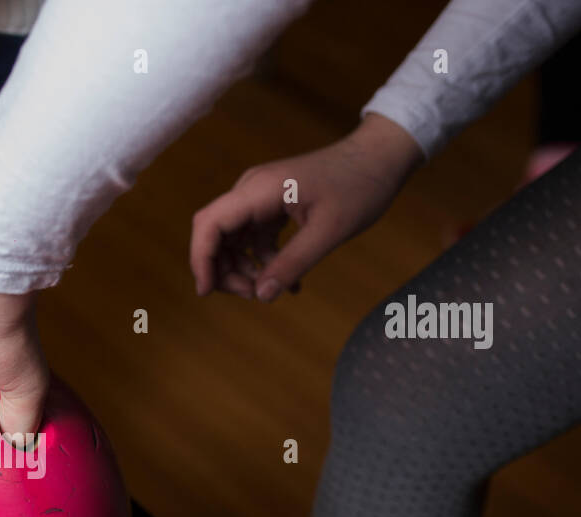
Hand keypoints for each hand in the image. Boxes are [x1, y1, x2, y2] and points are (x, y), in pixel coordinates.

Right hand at [189, 113, 423, 301]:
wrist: (380, 158)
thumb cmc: (359, 186)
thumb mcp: (329, 231)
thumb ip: (293, 263)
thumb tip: (262, 295)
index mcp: (259, 189)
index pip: (209, 224)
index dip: (201, 260)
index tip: (206, 292)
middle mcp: (251, 190)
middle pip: (215, 234)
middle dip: (224, 270)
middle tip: (252, 295)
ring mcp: (260, 197)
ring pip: (232, 239)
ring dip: (243, 268)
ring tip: (267, 290)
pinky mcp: (272, 205)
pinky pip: (254, 237)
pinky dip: (263, 261)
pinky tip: (288, 280)